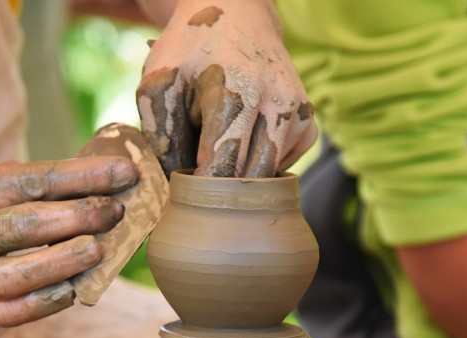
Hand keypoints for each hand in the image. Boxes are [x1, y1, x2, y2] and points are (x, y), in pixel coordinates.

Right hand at [0, 157, 134, 333]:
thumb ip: (33, 184)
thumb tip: (106, 178)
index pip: (27, 180)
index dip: (79, 176)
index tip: (122, 173)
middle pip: (19, 225)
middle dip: (74, 217)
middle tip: (113, 212)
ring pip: (13, 274)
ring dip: (60, 262)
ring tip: (97, 249)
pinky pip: (10, 313)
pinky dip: (44, 302)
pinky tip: (73, 290)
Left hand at [136, 0, 316, 176]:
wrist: (237, 14)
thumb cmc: (190, 51)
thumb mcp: (158, 84)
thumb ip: (160, 138)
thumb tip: (176, 188)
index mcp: (236, 92)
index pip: (222, 168)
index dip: (200, 190)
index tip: (184, 192)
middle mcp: (277, 103)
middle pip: (251, 181)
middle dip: (222, 192)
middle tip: (198, 179)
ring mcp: (298, 113)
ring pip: (269, 178)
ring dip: (242, 179)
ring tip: (218, 149)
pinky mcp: (308, 123)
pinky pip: (283, 166)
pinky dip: (260, 166)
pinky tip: (243, 142)